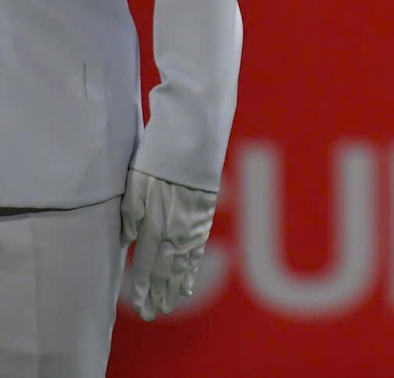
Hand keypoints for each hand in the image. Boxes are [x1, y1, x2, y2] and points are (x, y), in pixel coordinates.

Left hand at [121, 169, 218, 320]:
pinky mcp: (204, 217)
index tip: (138, 305)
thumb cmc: (157, 158)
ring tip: (169, 305)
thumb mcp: (134, 184)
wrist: (193, 141)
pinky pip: (197, 251)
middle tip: (153, 314)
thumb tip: (127, 240)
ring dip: (175, 288)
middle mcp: (175, 230)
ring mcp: (192, 226)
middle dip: (158, 294)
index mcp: (154, 223)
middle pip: (165, 270)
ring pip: (182, 265)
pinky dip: (192, 270)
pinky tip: (188, 283)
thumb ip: (129, 215)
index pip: (145, 264)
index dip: (141, 286)